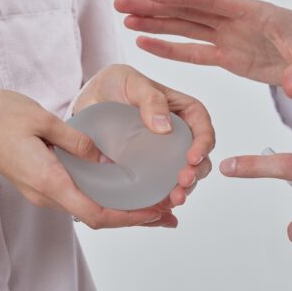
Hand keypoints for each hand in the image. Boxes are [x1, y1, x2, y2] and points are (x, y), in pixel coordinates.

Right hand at [0, 89, 175, 228]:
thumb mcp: (42, 120)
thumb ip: (76, 141)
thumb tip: (105, 158)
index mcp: (49, 181)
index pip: (96, 212)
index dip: (130, 217)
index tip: (157, 211)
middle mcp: (47, 195)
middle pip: (99, 217)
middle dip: (135, 218)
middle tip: (170, 215)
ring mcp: (43, 192)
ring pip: (91, 210)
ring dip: (124, 211)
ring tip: (157, 206)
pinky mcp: (43, 184)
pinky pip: (81, 199)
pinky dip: (107, 200)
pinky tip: (125, 192)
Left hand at [74, 64, 215, 226]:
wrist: (88, 102)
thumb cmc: (114, 84)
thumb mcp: (132, 82)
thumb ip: (151, 99)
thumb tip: (165, 126)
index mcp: (182, 111)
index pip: (202, 127)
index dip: (203, 143)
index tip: (192, 157)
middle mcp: (177, 136)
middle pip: (198, 157)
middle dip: (196, 173)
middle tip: (183, 182)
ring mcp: (164, 156)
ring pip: (183, 176)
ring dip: (184, 190)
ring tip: (174, 199)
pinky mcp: (148, 171)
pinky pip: (161, 188)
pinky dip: (164, 200)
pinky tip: (162, 208)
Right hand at [114, 0, 291, 97]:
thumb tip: (289, 86)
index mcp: (253, 13)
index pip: (210, 0)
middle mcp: (235, 21)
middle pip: (188, 9)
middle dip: (155, 5)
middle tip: (122, 2)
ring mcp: (230, 38)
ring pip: (186, 26)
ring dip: (155, 22)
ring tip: (125, 18)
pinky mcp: (229, 57)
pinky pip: (194, 50)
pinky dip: (170, 47)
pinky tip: (145, 42)